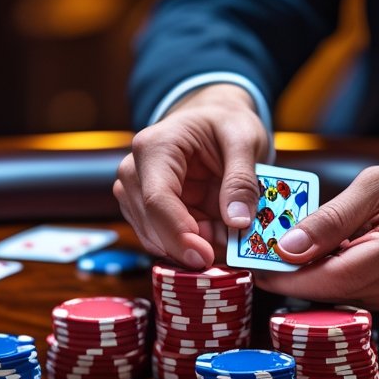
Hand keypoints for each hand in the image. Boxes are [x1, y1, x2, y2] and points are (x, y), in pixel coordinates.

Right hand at [114, 84, 268, 268]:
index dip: (178, 234)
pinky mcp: (144, 212)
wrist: (213, 121)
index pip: (156, 200)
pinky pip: (164, 241)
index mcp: (154, 148)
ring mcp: (134, 194)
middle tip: (231, 247)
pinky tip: (215, 231)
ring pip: (156, 240)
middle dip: (190, 246)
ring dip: (194, 246)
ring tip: (227, 231)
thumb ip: (242, 180)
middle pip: (152, 226)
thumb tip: (238, 222)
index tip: (204, 257)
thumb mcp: (244, 140)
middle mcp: (134, 172)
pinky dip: (192, 245)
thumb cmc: (226, 123)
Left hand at [254, 152, 378, 308]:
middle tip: (269, 266)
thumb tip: (289, 247)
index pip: (342, 274)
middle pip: (346, 291)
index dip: (297, 278)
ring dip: (323, 283)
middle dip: (302, 281)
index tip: (263, 271)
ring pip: (357, 298)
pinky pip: (374, 297)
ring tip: (299, 260)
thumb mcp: (377, 181)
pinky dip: (348, 283)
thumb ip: (332, 217)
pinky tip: (337, 263)